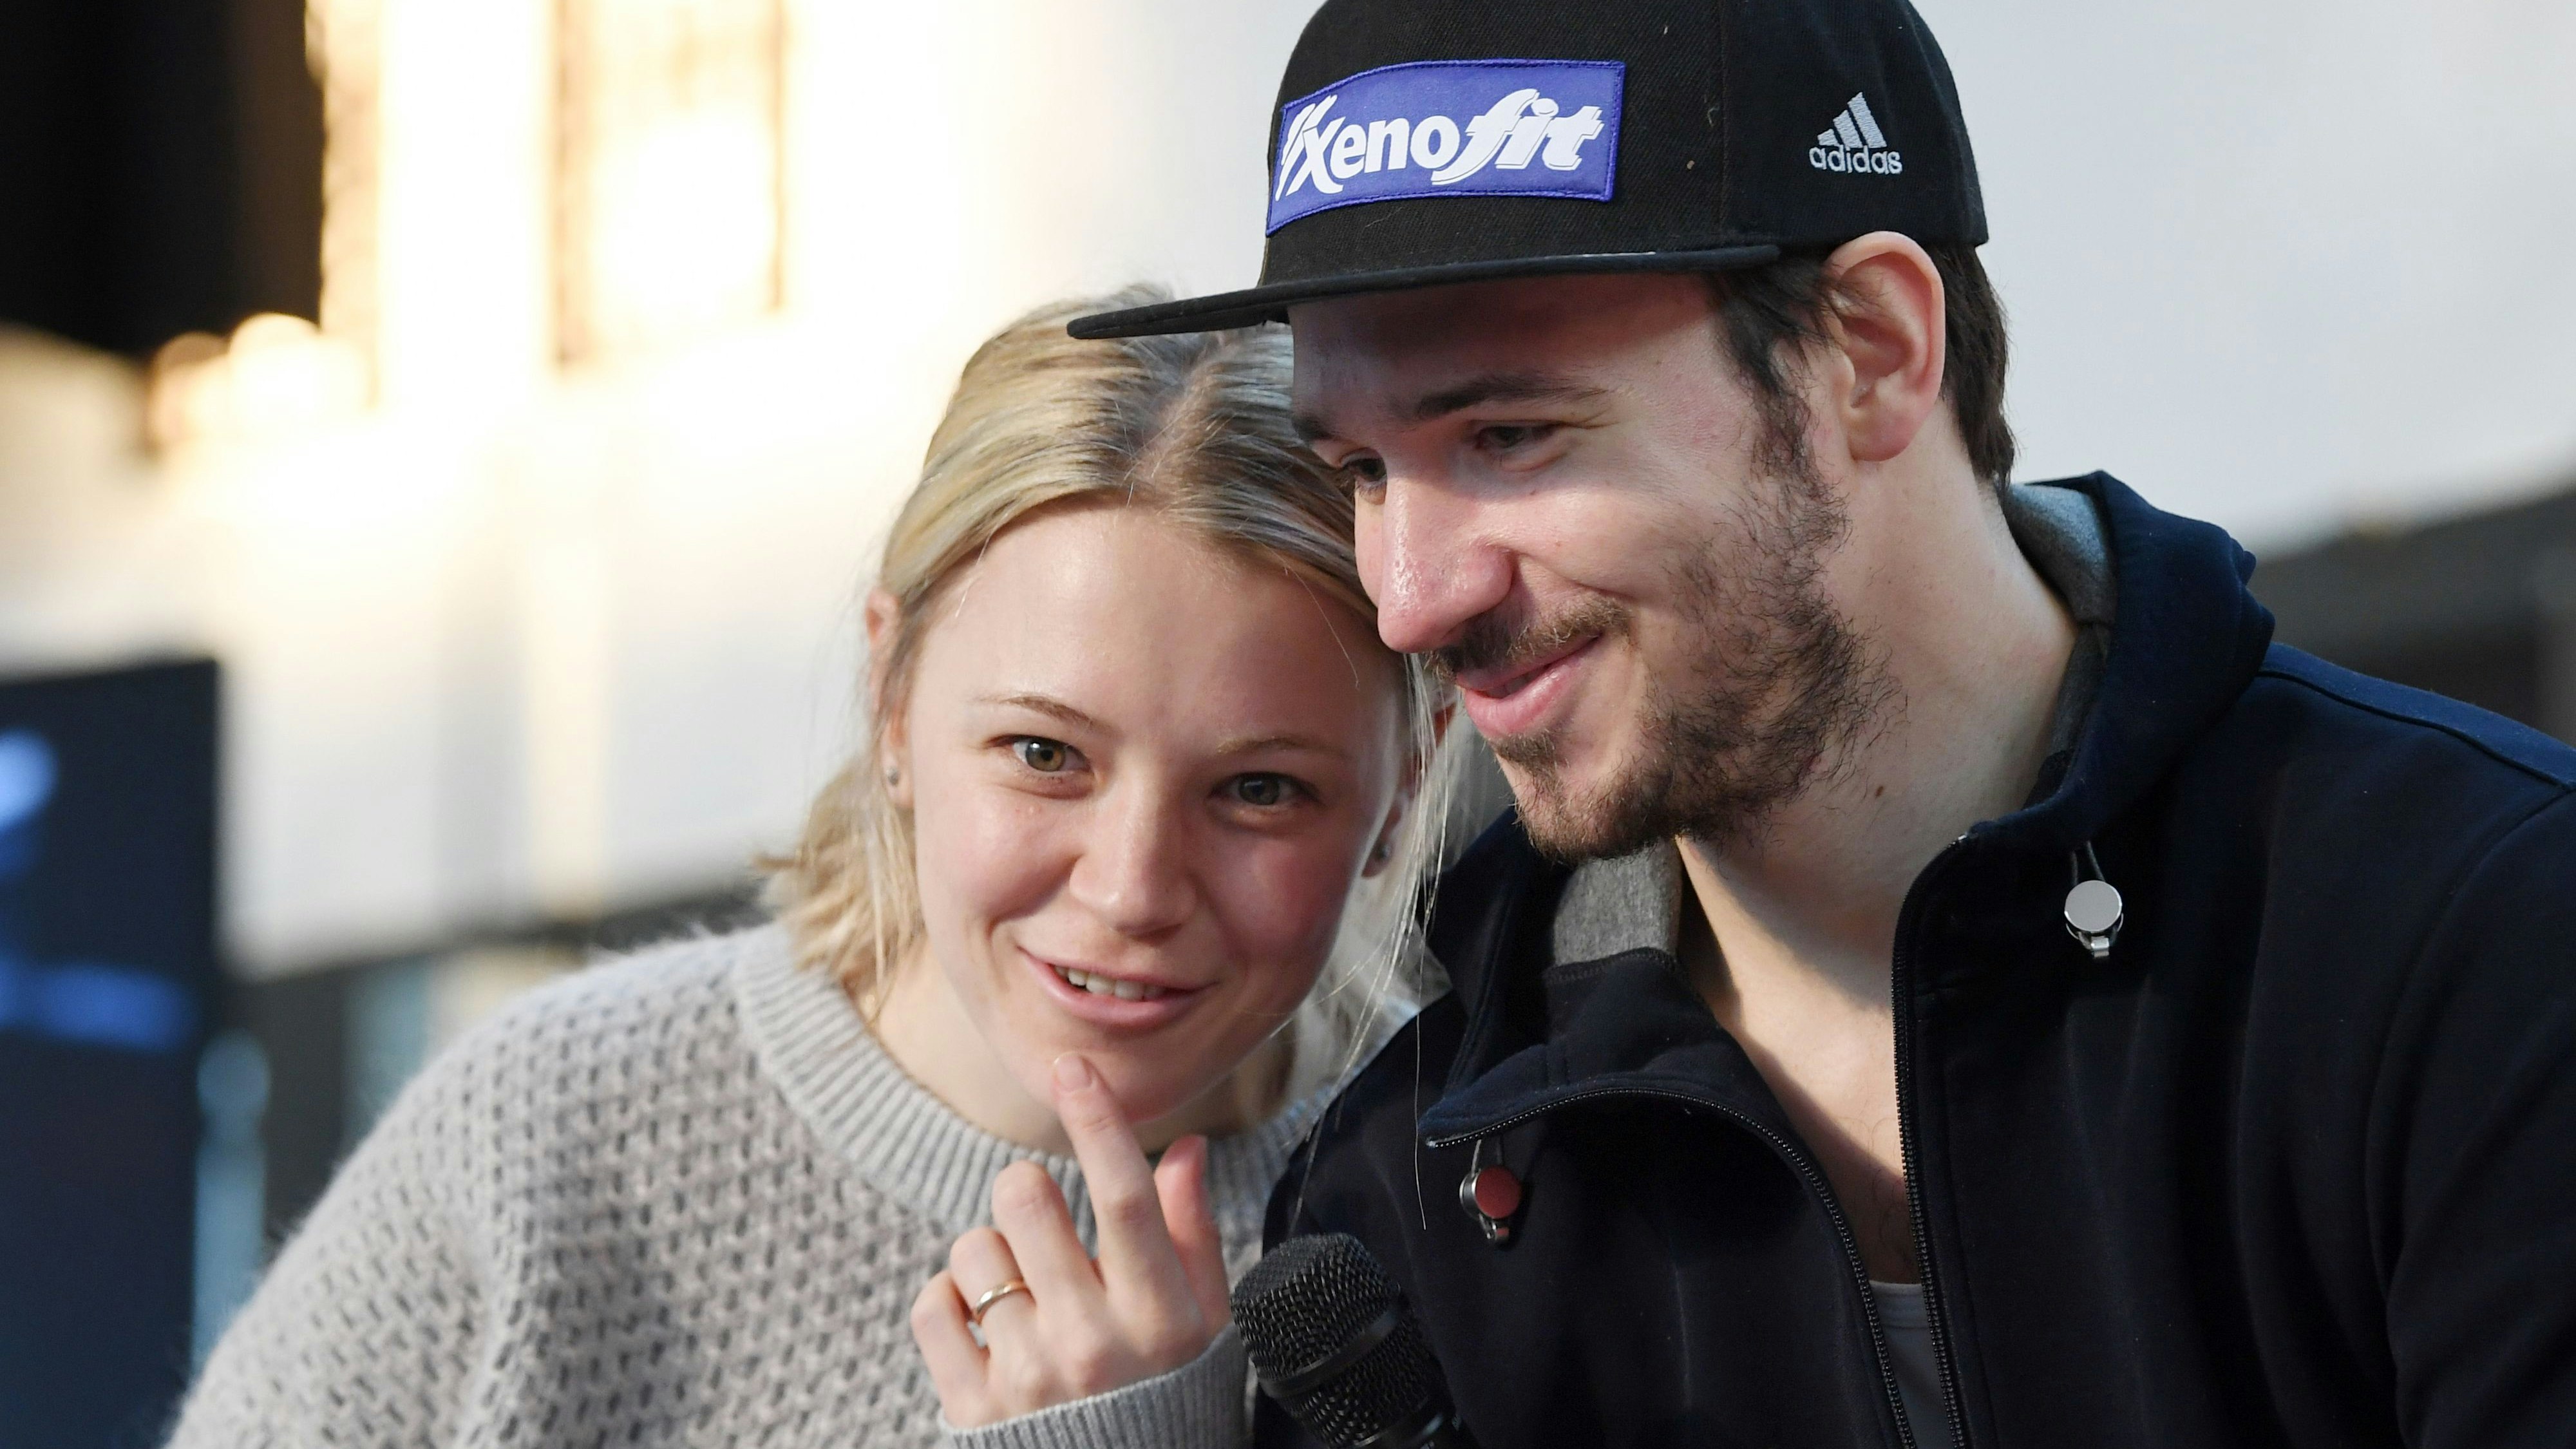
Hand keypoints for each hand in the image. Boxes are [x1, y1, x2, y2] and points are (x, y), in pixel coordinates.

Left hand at [911, 1052, 1231, 1426]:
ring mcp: (1027, 1378)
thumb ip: (1190, 1230)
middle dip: (1028, 1190)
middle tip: (1043, 1221)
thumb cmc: (1167, 1391)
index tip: (1071, 1066)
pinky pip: (931, 1305)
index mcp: (1159, 1316)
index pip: (1126, 1197)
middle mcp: (1093, 1346)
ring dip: (992, 1253)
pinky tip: (985, 1320)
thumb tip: (1182, 1147)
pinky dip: (949, 1298)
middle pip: (1029, 1202)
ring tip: (1024, 1290)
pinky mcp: (971, 1407)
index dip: (1097, 1121)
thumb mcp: (1203, 1318)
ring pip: (973, 1249)